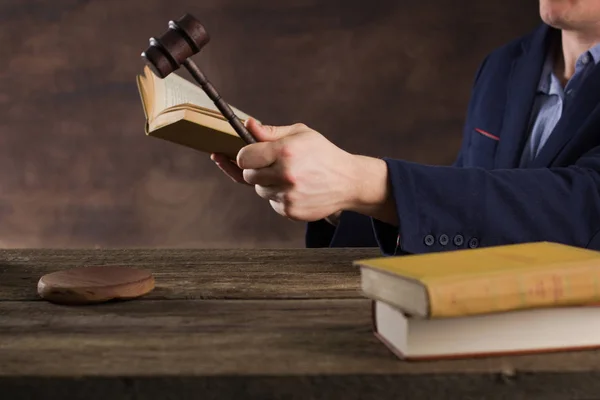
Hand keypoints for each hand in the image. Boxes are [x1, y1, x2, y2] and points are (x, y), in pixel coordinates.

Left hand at [211, 118, 396, 224]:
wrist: (348, 181)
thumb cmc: (322, 153)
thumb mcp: (300, 134)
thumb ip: (271, 132)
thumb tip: (247, 125)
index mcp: (285, 151)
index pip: (244, 157)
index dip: (245, 155)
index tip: (252, 155)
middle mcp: (285, 175)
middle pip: (249, 175)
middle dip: (256, 169)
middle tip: (272, 165)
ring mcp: (288, 196)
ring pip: (260, 190)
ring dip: (268, 184)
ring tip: (290, 177)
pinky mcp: (291, 211)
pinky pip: (273, 204)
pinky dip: (280, 197)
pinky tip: (297, 189)